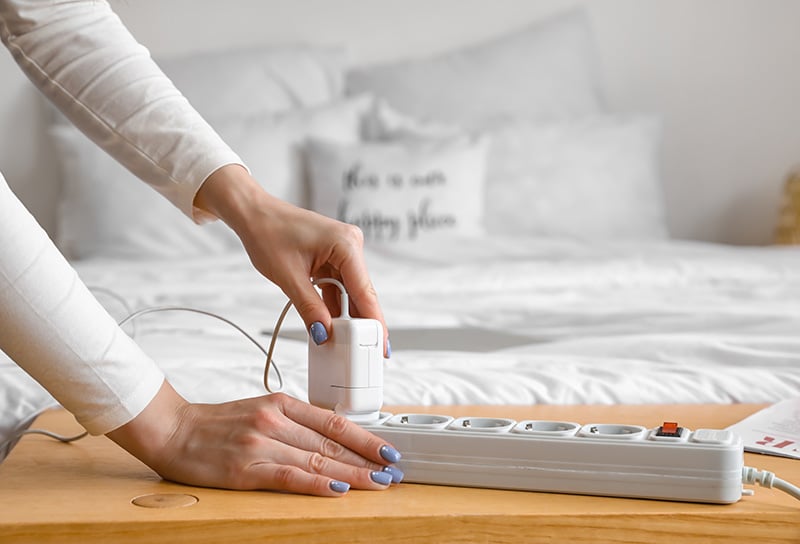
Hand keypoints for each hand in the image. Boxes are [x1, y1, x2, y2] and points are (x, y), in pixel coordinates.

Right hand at [107, 381, 401, 494]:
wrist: (172, 429)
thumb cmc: (217, 423)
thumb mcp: (260, 409)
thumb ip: (294, 420)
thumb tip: (332, 436)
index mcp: (281, 403)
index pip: (334, 421)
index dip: (365, 437)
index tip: (388, 449)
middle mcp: (274, 420)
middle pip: (331, 442)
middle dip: (367, 458)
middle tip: (393, 471)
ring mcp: (260, 443)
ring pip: (316, 459)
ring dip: (352, 473)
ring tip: (377, 483)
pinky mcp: (245, 467)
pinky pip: (288, 475)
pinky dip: (315, 482)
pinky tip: (337, 487)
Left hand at [194, 165, 388, 355]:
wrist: (253, 214)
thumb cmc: (268, 232)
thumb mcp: (288, 277)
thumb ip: (310, 308)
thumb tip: (324, 333)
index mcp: (346, 244)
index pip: (365, 291)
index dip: (374, 322)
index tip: (381, 346)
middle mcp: (350, 245)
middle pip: (361, 293)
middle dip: (360, 322)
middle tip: (365, 352)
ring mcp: (343, 250)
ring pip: (350, 292)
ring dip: (345, 315)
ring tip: (344, 341)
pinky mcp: (334, 255)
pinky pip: (339, 285)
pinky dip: (334, 303)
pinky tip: (332, 323)